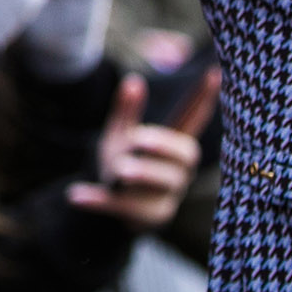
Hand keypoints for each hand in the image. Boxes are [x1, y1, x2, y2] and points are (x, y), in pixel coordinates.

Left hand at [68, 71, 213, 229]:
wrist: (117, 209)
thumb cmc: (126, 163)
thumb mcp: (122, 134)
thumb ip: (127, 111)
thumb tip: (133, 81)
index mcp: (173, 146)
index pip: (192, 119)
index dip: (203, 98)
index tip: (215, 73)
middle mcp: (177, 171)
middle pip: (185, 156)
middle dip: (164, 146)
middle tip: (138, 139)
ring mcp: (165, 196)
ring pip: (160, 186)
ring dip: (141, 174)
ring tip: (119, 169)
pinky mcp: (146, 218)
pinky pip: (124, 208)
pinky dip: (98, 201)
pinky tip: (76, 195)